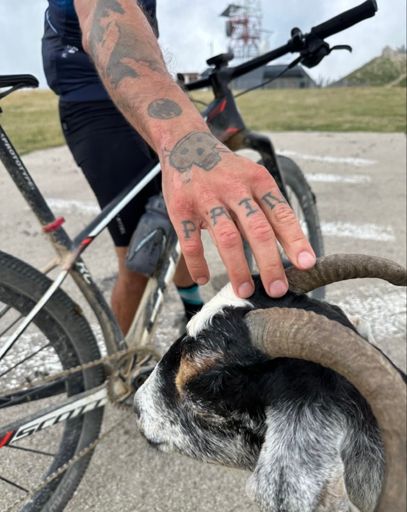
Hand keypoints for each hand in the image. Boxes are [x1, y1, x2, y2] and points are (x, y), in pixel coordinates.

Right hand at [161, 130, 315, 298]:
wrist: (185, 143)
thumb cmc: (226, 170)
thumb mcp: (252, 177)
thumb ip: (266, 208)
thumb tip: (291, 248)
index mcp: (257, 180)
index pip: (281, 213)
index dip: (295, 239)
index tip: (307, 264)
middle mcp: (234, 188)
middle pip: (257, 229)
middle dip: (269, 262)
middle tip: (277, 289)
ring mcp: (206, 198)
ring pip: (227, 238)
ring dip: (238, 268)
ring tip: (245, 292)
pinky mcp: (181, 208)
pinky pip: (191, 241)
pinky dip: (198, 263)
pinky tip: (204, 278)